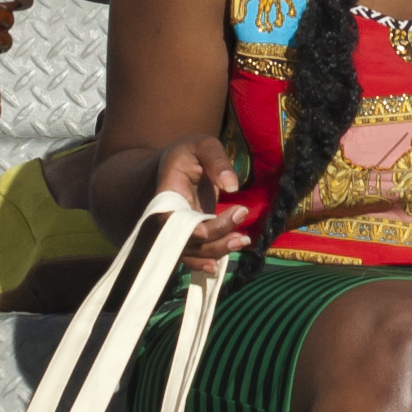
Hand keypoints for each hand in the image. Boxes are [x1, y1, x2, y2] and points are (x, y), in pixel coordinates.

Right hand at [153, 136, 252, 275]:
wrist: (178, 164)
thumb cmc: (190, 153)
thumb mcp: (203, 146)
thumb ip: (216, 161)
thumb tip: (232, 186)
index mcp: (167, 194)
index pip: (171, 219)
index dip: (190, 229)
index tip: (213, 226)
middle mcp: (168, 217)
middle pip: (186, 239)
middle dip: (215, 237)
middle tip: (242, 215)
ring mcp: (178, 229)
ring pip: (192, 251)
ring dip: (217, 250)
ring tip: (243, 240)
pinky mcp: (189, 235)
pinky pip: (194, 255)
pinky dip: (206, 262)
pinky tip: (220, 266)